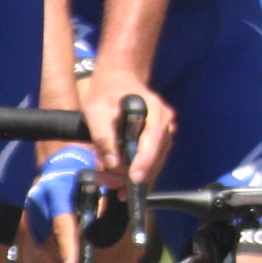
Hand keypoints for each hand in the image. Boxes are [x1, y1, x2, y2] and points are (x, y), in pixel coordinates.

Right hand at [25, 144, 100, 262]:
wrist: (63, 161)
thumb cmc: (86, 168)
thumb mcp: (100, 175)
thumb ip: (111, 190)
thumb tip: (124, 201)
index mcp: (57, 187)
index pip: (61, 221)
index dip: (66, 244)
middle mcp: (40, 198)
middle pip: (49, 235)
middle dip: (61, 256)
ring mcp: (32, 208)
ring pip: (42, 241)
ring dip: (55, 259)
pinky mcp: (31, 217)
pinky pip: (38, 241)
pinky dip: (49, 256)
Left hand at [82, 63, 171, 186]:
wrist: (118, 80)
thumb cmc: (107, 91)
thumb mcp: (96, 109)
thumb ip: (103, 136)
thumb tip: (112, 163)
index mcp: (155, 111)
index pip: (154, 140)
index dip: (144, 162)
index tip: (133, 179)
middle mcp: (166, 124)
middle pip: (155, 158)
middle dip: (130, 175)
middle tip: (107, 182)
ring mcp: (164, 134)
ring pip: (153, 165)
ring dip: (130, 176)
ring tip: (105, 179)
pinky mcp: (158, 143)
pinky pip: (150, 163)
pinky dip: (134, 173)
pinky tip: (117, 179)